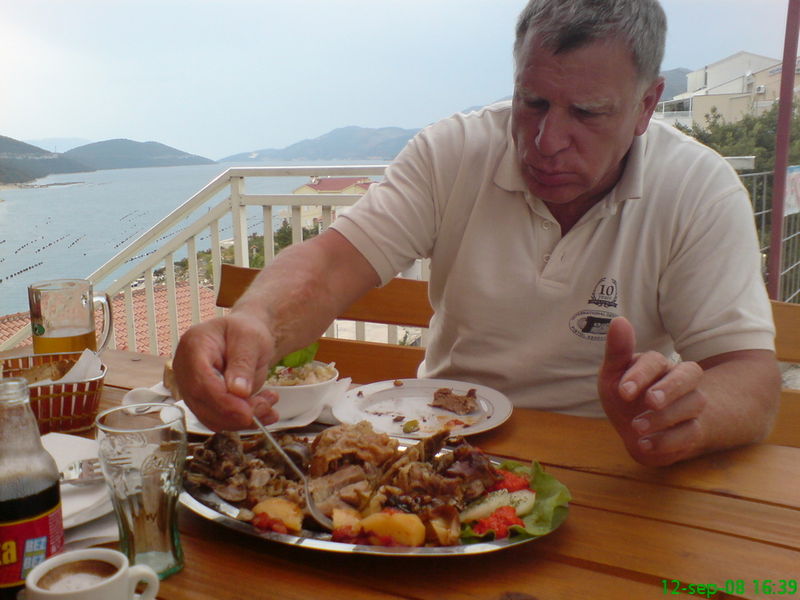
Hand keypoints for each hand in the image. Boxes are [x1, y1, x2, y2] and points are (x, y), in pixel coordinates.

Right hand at [172, 313, 279, 431]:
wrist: (245, 336)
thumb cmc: (246, 331)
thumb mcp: (251, 339)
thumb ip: (243, 363)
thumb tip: (238, 391)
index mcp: (193, 346)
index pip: (201, 382)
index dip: (223, 401)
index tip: (247, 412)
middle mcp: (185, 369)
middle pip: (203, 403)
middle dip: (237, 413)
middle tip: (267, 406)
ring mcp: (191, 387)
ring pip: (211, 417)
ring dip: (242, 419)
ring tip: (269, 402)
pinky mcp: (202, 401)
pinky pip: (219, 419)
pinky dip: (242, 421)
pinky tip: (263, 410)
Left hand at [598, 317, 705, 465]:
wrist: (638, 433)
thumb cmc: (626, 397)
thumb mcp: (613, 376)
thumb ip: (617, 351)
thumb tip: (619, 320)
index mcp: (658, 364)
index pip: (656, 362)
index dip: (640, 376)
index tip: (623, 392)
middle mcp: (680, 381)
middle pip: (690, 374)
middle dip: (670, 387)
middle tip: (650, 401)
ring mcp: (691, 405)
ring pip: (694, 403)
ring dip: (665, 417)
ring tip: (637, 427)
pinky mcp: (694, 431)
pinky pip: (691, 433)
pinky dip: (667, 440)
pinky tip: (644, 443)